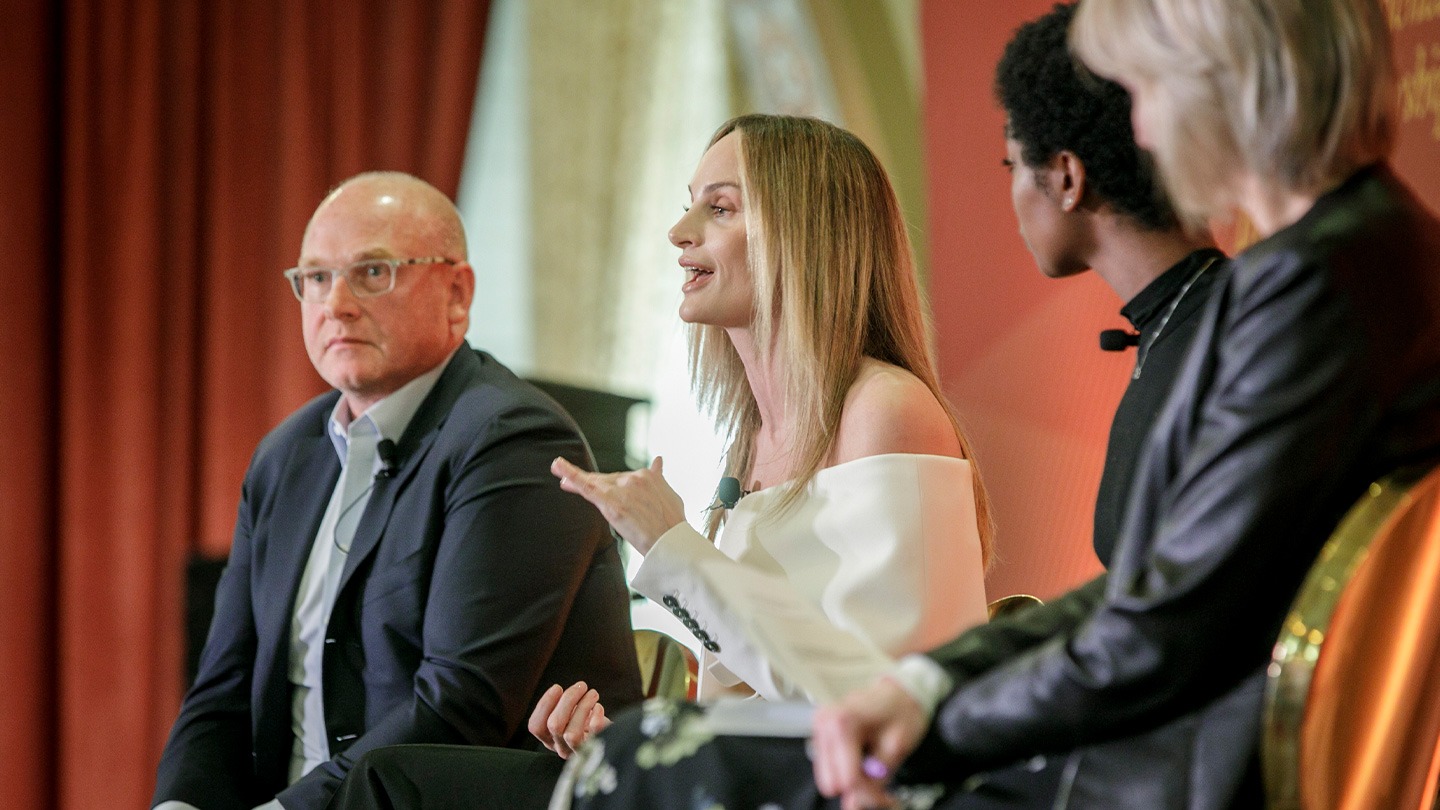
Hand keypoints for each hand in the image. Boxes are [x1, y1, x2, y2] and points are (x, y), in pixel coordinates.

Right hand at [527, 682, 611, 758]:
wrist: (613, 740)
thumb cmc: (589, 724)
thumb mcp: (571, 716)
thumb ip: (562, 707)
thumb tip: (559, 691)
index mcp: (550, 738)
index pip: (536, 726)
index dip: (544, 704)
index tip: (557, 687)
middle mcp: (561, 748)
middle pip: (554, 725)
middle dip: (567, 699)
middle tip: (581, 686)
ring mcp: (578, 753)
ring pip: (571, 734)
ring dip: (583, 707)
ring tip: (593, 694)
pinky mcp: (597, 751)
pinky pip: (594, 735)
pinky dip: (597, 717)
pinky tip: (599, 707)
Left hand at [551, 456, 684, 554]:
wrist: (670, 541)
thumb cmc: (672, 524)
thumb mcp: (670, 494)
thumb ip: (659, 477)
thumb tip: (659, 462)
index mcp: (647, 476)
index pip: (621, 476)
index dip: (608, 480)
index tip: (598, 480)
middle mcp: (634, 478)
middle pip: (606, 480)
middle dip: (591, 482)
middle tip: (569, 480)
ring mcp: (621, 489)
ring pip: (594, 482)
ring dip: (575, 477)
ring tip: (560, 473)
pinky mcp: (610, 501)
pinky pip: (586, 486)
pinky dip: (571, 475)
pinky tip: (558, 466)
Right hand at [812, 677, 926, 809]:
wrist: (898, 691)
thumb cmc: (901, 711)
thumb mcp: (897, 745)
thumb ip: (876, 777)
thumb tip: (855, 804)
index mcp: (843, 722)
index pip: (848, 778)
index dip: (870, 793)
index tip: (887, 797)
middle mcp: (824, 724)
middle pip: (833, 780)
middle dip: (859, 789)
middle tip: (882, 787)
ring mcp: (819, 729)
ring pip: (828, 777)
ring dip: (853, 782)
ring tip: (876, 774)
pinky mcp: (820, 735)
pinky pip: (829, 767)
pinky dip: (846, 772)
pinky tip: (864, 765)